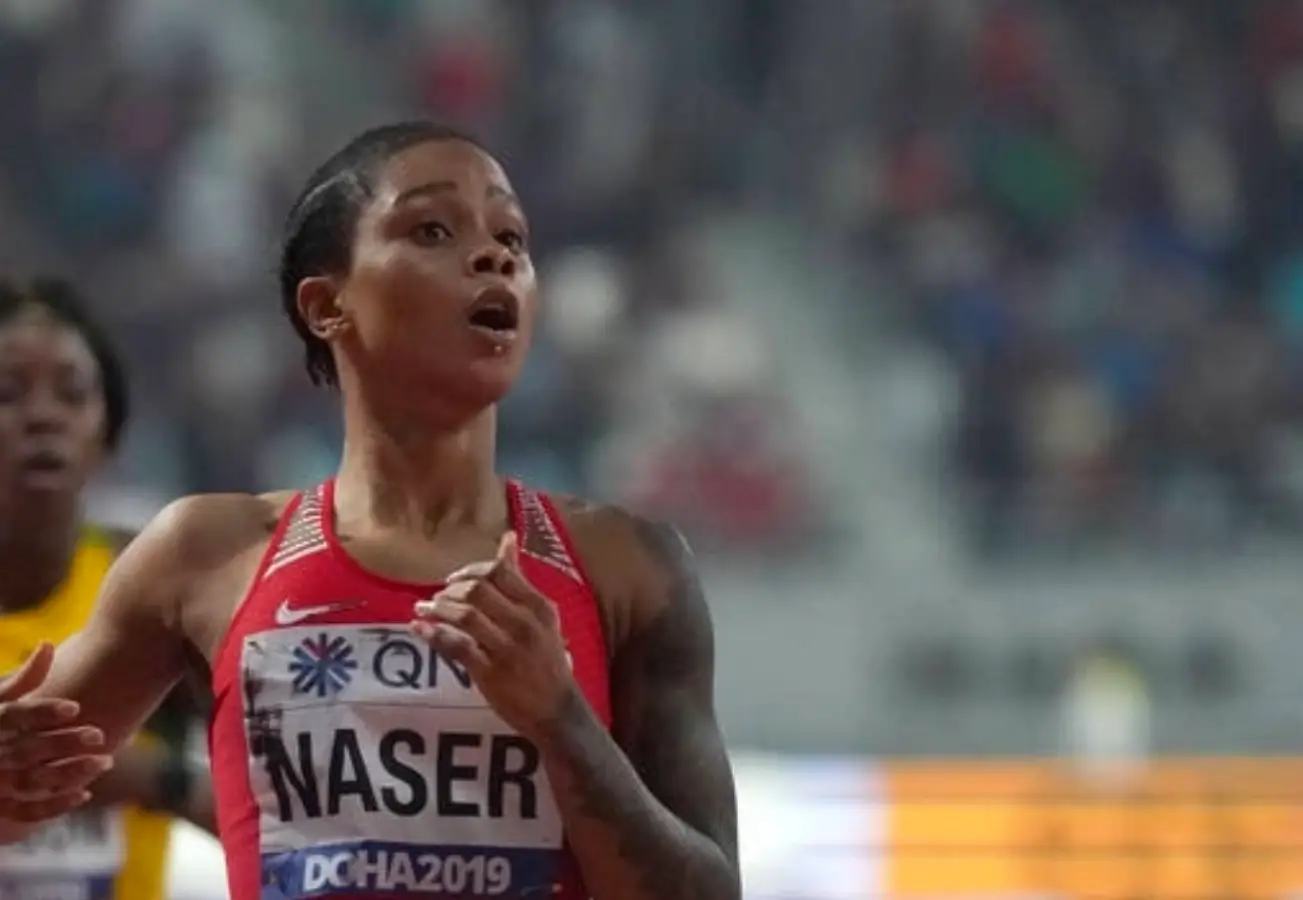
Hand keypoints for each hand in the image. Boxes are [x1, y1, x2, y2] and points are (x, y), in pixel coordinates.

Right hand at [0, 643, 112, 825]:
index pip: (13, 716)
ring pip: (30, 781)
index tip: (75, 707)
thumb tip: (48, 644)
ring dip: (69, 773)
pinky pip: (25, 812)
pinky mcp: (0, 807)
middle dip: (63, 744)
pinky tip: (85, 793)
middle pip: (26, 750)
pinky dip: (53, 806)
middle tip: (99, 735)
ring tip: (105, 762)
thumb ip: (22, 678)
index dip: (43, 712)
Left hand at [411, 531, 577, 741]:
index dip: (470, 570)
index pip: (501, 572)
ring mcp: (507, 648)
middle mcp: (525, 623)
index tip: (455, 579)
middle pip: (479, 590)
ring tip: (423, 609)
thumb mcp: (543, 617)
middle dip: (451, 589)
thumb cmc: (548, 660)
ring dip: (438, 609)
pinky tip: (420, 629)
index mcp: (540, 607)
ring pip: (465, 615)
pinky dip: (434, 634)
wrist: (557, 711)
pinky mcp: (490, 673)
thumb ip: (521, 579)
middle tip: (438, 596)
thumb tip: (508, 538)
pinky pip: (457, 646)